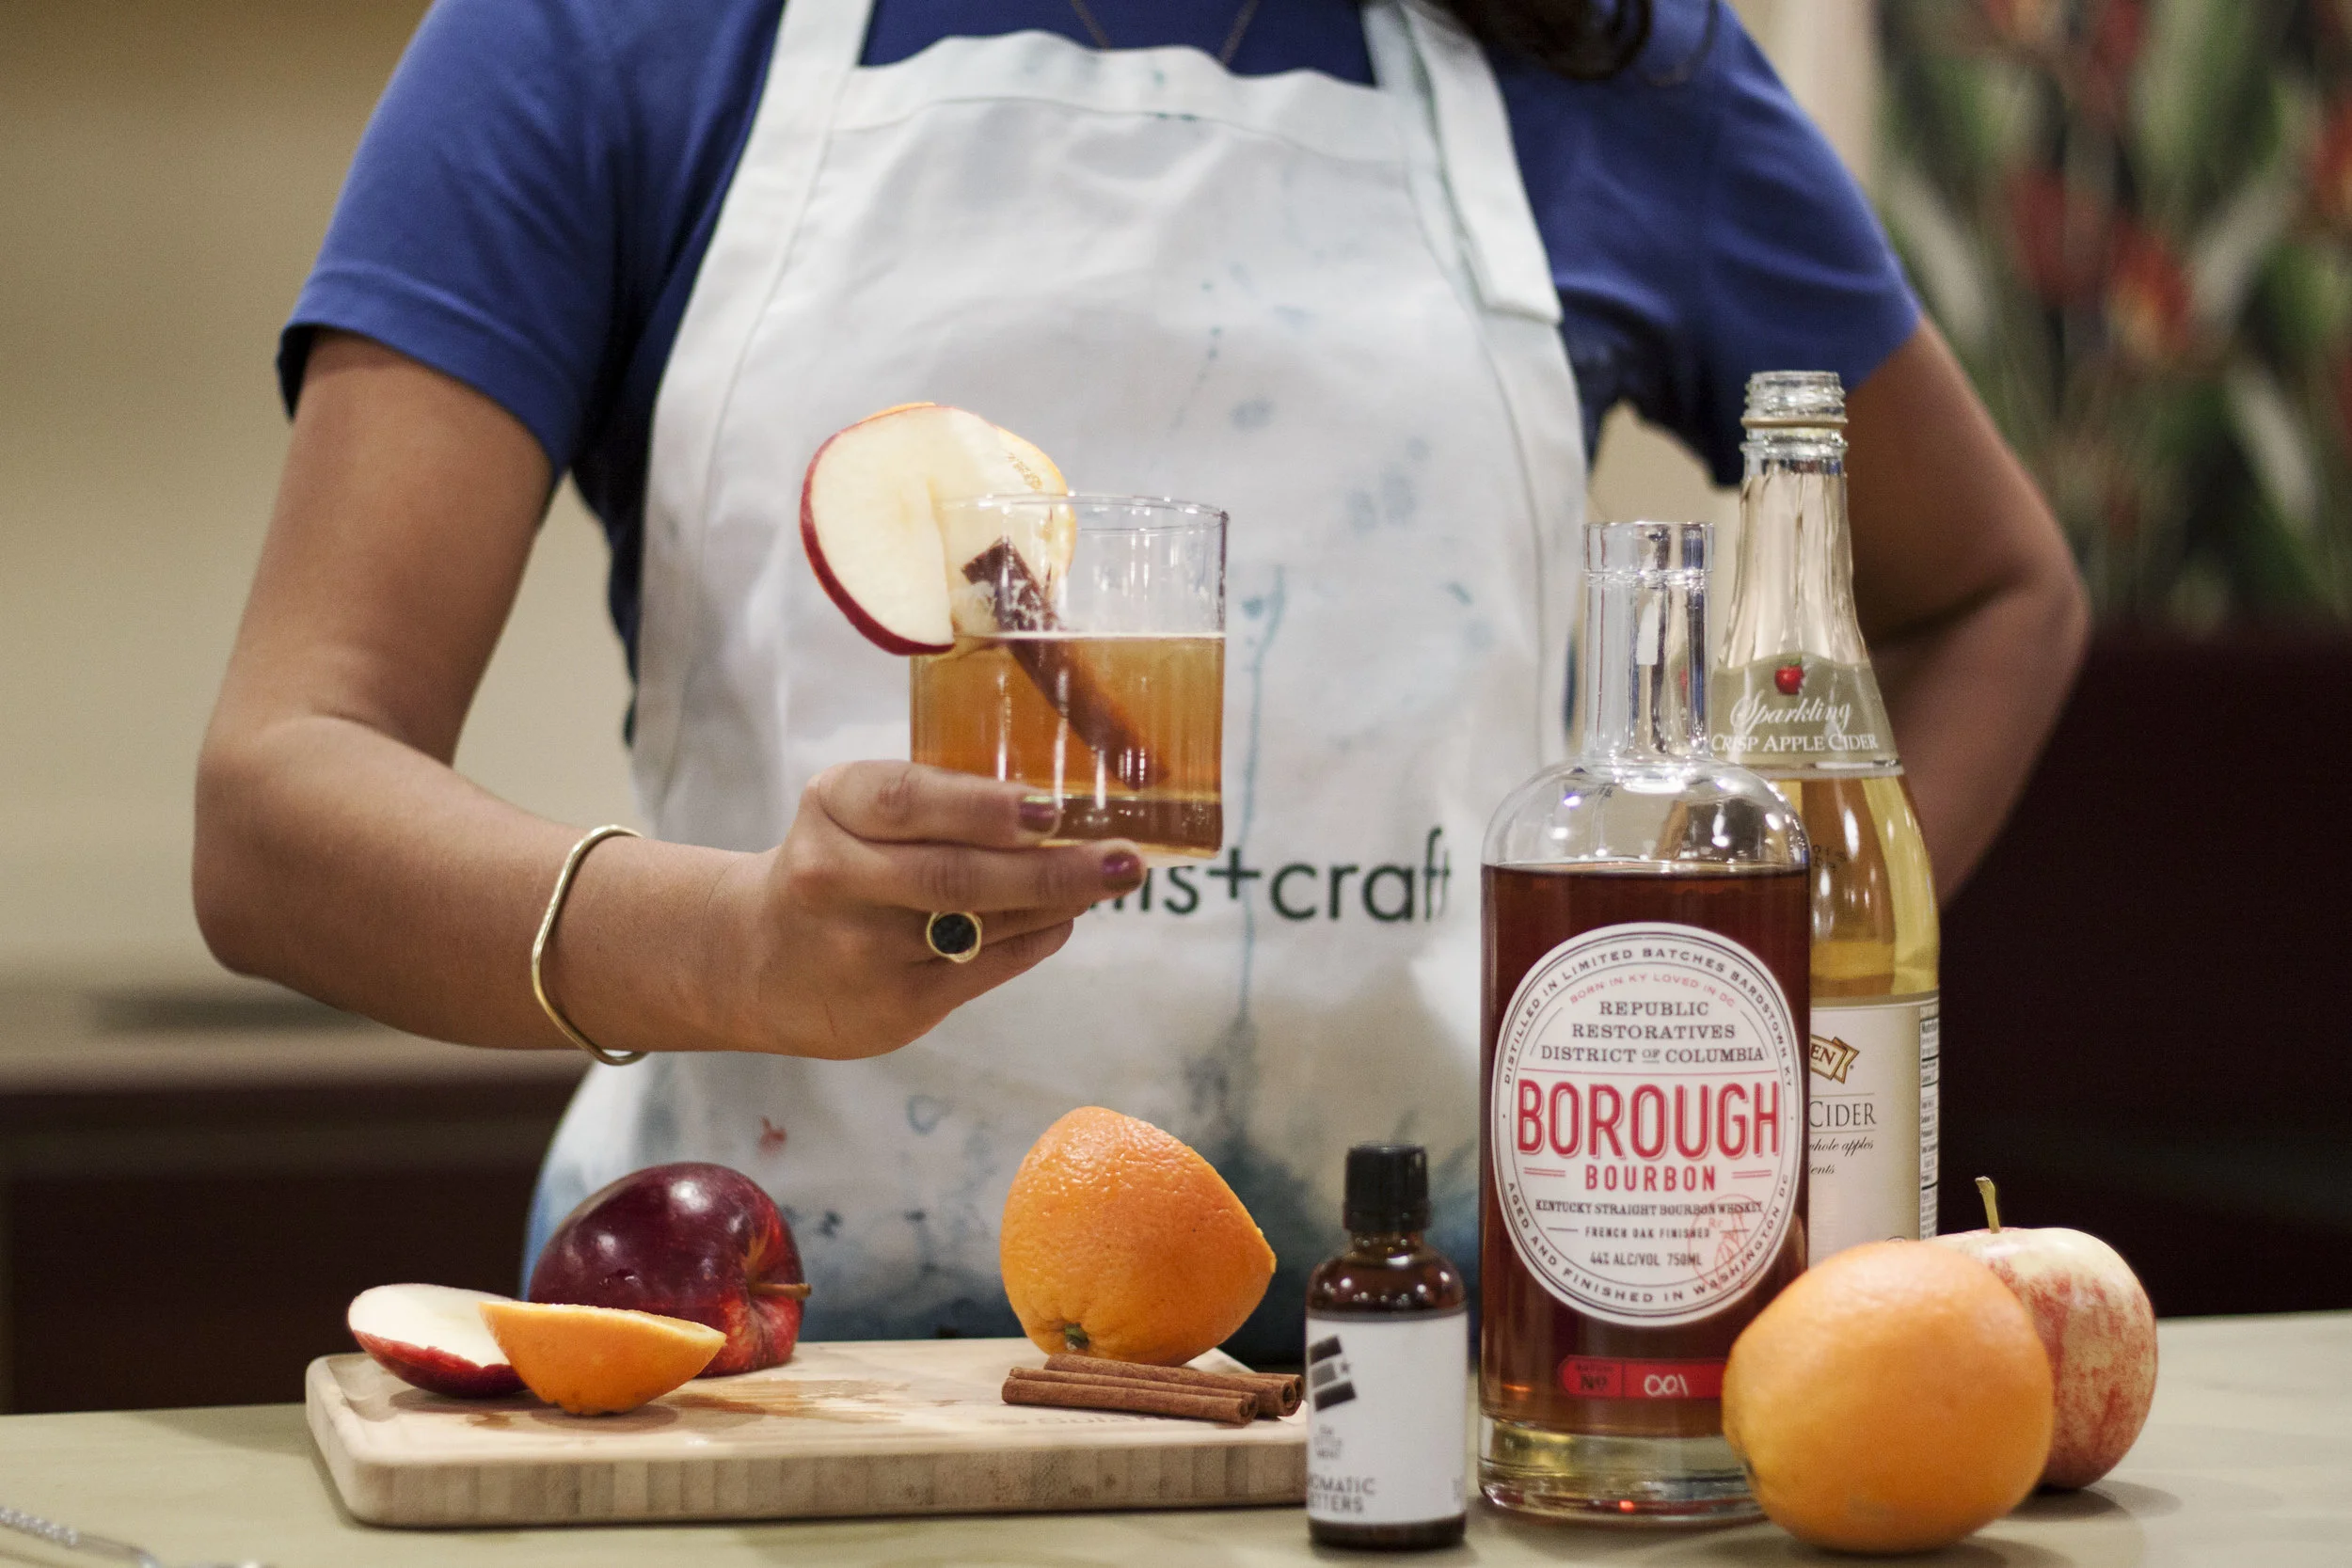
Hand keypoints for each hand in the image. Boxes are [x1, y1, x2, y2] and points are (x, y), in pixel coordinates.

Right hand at [703, 762, 1144, 1059]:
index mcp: (832, 808)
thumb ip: (935, 803)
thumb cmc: (836, 864)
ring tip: (1109, 880)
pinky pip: (984, 968)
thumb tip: (1056, 806)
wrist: (755, 960)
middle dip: (1055, 867)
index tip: (1051, 810)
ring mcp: (862, 949)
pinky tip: (1063, 919)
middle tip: (1124, 858)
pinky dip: (1034, 939)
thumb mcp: (855, 813)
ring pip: (980, 923)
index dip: (984, 806)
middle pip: (957, 873)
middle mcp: (835, 876)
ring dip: (1058, 900)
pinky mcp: (892, 1005)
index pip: (908, 800)